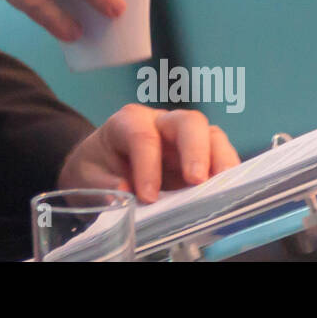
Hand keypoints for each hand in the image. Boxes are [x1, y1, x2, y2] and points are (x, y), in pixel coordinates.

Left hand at [56, 105, 240, 202]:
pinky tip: (227, 191)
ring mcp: (184, 138)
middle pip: (187, 122)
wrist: (102, 168)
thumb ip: (104, 184)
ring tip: (221, 186)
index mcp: (129, 121)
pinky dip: (226, 173)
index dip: (147, 165)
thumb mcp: (89, 176)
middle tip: (195, 180)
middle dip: (194, 150)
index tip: (148, 196)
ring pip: (211, 135)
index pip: (143, 135)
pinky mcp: (200, 157)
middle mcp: (161, 123)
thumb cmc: (97, 167)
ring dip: (220, 160)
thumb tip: (125, 193)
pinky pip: (220, 156)